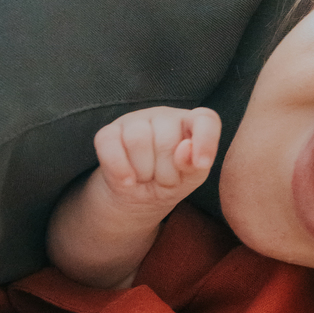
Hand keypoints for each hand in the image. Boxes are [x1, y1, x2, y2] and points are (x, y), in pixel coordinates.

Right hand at [93, 107, 220, 213]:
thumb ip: (194, 165)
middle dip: (166, 172)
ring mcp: (135, 120)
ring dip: (143, 171)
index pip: (205, 120)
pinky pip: (109, 144)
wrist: (136, 196)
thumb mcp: (189, 179)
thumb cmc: (170, 181)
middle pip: (166, 139)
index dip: (205, 140)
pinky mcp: (108, 132)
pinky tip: (127, 181)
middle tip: (163, 180)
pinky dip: (119, 168)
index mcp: (191, 123)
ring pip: (137, 140)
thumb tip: (186, 148)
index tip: (202, 165)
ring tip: (146, 178)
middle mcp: (164, 116)